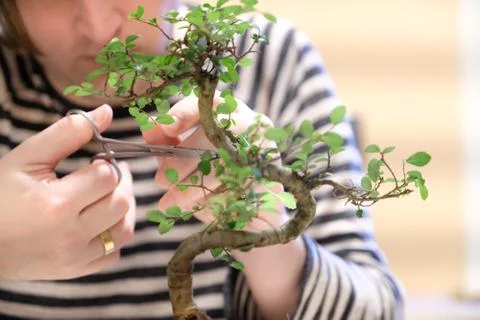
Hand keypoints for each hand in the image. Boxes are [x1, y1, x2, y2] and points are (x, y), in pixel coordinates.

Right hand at [0, 105, 134, 279]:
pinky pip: (114, 255)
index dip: (106, 163)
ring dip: (122, 209)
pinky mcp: (75, 271)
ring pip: (124, 230)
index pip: (108, 176)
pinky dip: (114, 236)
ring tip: (105, 195)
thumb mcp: (26, 158)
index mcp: (55, 204)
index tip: (95, 161)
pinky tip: (100, 222)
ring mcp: (74, 258)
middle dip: (119, 183)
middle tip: (104, 174)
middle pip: (121, 203)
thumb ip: (67, 132)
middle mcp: (69, 236)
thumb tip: (107, 111)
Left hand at [142, 94, 288, 231]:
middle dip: (182, 159)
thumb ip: (168, 141)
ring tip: (170, 202)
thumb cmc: (215, 177)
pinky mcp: (271, 175)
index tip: (164, 129)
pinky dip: (215, 199)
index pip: (207, 102)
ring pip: (224, 163)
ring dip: (193, 184)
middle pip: (214, 134)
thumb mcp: (186, 157)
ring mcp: (265, 148)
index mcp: (229, 111)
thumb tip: (147, 127)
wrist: (251, 209)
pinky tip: (200, 207)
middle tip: (160, 179)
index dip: (183, 113)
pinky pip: (238, 186)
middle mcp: (251, 123)